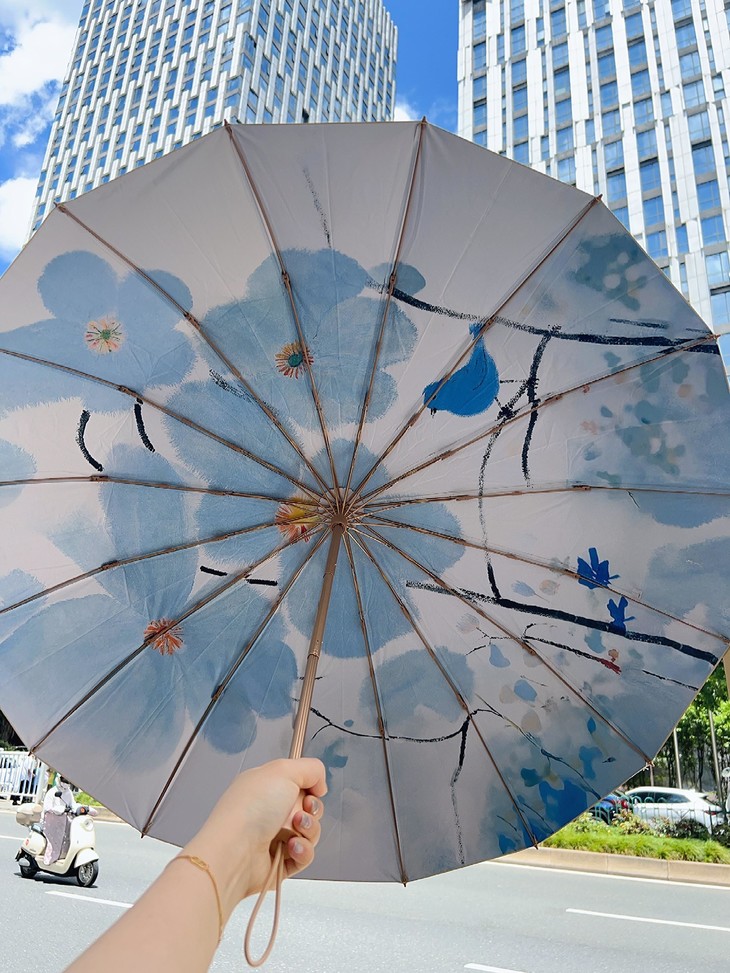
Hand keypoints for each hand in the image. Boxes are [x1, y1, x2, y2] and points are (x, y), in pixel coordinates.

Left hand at [182, 758, 325, 913]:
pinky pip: (305, 855)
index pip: (298, 783)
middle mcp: (269, 811)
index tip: (311, 789)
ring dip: (309, 829)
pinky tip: (291, 847)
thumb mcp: (283, 771)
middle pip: (308, 808)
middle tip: (302, 810)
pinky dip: (303, 850)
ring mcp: (274, 837)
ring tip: (294, 830)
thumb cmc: (252, 808)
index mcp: (266, 787)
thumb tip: (320, 784)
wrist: (235, 852)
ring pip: (310, 832)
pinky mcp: (280, 863)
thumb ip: (311, 769)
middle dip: (312, 808)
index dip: (310, 786)